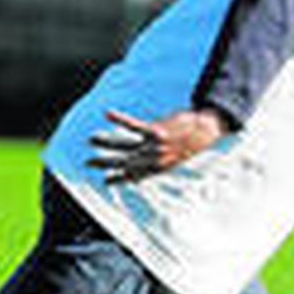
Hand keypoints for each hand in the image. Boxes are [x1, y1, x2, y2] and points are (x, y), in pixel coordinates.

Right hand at [87, 109, 227, 183]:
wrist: (206, 132)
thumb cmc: (191, 145)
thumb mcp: (174, 159)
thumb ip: (159, 164)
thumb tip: (148, 170)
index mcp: (157, 169)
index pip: (132, 176)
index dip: (118, 179)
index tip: (105, 181)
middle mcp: (153, 161)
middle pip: (124, 163)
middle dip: (105, 164)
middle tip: (88, 163)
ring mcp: (154, 147)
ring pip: (124, 146)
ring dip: (106, 143)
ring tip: (92, 139)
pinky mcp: (156, 131)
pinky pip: (133, 126)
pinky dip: (119, 119)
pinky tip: (107, 113)